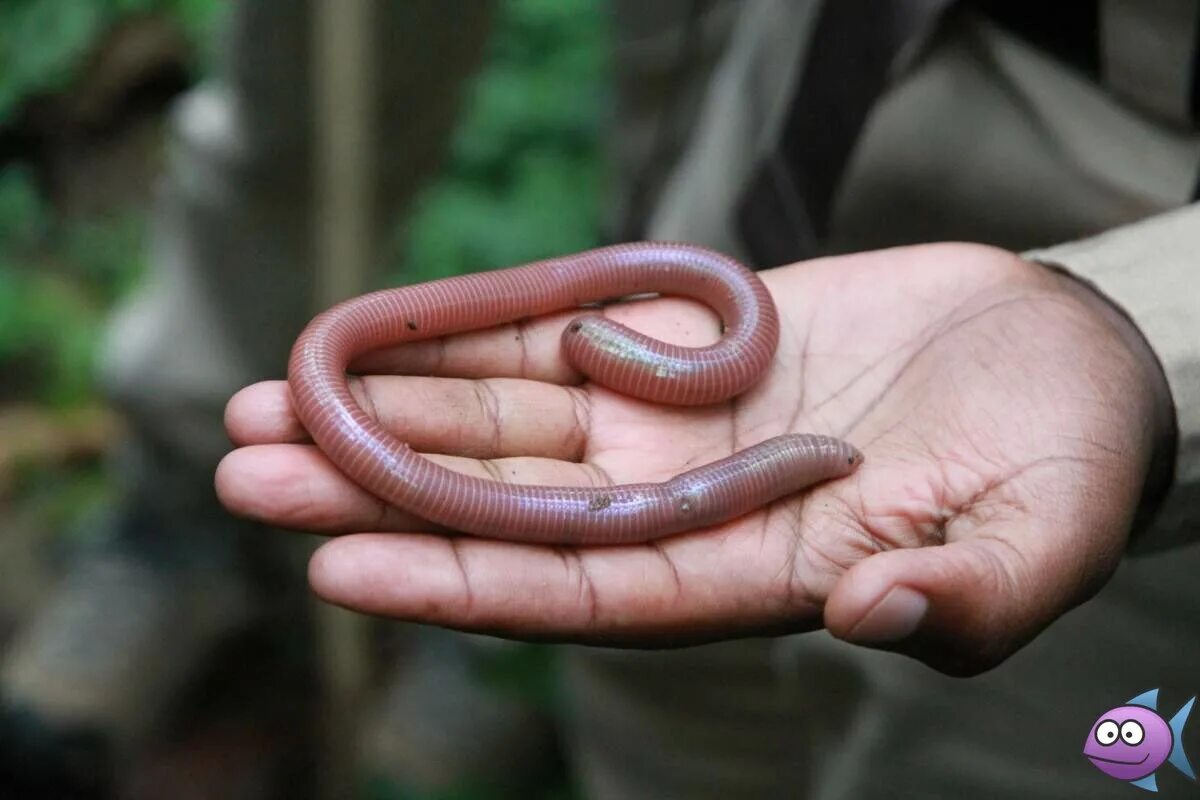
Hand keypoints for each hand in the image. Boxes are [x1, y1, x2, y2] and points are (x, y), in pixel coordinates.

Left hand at [216, 243, 1172, 674]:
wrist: (1062, 358)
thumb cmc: (1067, 460)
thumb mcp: (1042, 535)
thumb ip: (969, 596)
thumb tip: (875, 614)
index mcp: (754, 574)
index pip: (583, 592)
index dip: (461, 585)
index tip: (340, 566)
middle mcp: (687, 504)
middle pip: (506, 509)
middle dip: (378, 491)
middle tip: (244, 466)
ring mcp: (674, 421)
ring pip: (506, 424)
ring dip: (391, 412)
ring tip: (267, 402)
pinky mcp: (682, 345)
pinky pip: (553, 340)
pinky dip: (466, 339)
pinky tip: (381, 335)